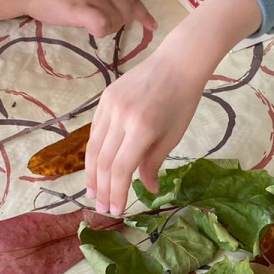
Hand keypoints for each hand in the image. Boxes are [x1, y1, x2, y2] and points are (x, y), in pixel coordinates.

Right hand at [26, 0, 156, 37]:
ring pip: (117, 20)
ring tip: (88, 23)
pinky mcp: (83, 9)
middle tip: (101, 25)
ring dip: (107, 27)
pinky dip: (100, 31)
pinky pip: (104, 26)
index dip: (143, 13)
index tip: (152, 25)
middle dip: (120, 22)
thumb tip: (115, 10)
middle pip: (128, 11)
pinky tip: (88, 28)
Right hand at [84, 0, 262, 213]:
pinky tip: (95, 167)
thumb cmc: (182, 101)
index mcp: (142, 128)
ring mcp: (109, 106)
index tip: (116, 211)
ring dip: (92, 173)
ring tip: (94, 192)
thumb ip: (153, 163)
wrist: (177, 63)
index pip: (120, 169)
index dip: (116, 193)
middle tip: (102, 207)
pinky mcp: (104, 98)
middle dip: (102, 188)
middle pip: (103, 161)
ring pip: (93, 147)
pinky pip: (95, 131)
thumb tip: (145, 189)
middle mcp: (121, 117)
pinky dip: (93, 152)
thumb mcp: (173, 136)